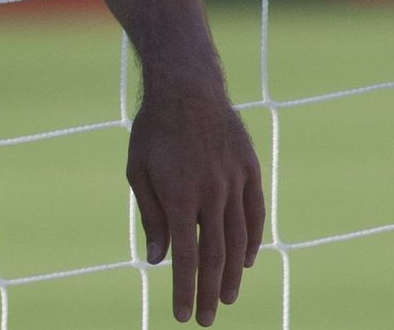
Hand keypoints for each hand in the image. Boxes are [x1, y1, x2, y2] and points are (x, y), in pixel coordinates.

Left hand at [127, 85, 263, 325]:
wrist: (186, 87)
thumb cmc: (154, 130)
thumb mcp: (139, 171)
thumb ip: (151, 216)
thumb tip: (158, 260)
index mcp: (180, 195)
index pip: (186, 257)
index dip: (185, 289)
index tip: (183, 315)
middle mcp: (211, 193)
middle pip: (215, 256)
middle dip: (209, 292)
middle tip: (205, 318)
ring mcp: (234, 181)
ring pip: (238, 239)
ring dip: (232, 273)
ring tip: (225, 297)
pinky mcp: (249, 170)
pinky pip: (254, 214)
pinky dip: (251, 241)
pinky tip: (245, 261)